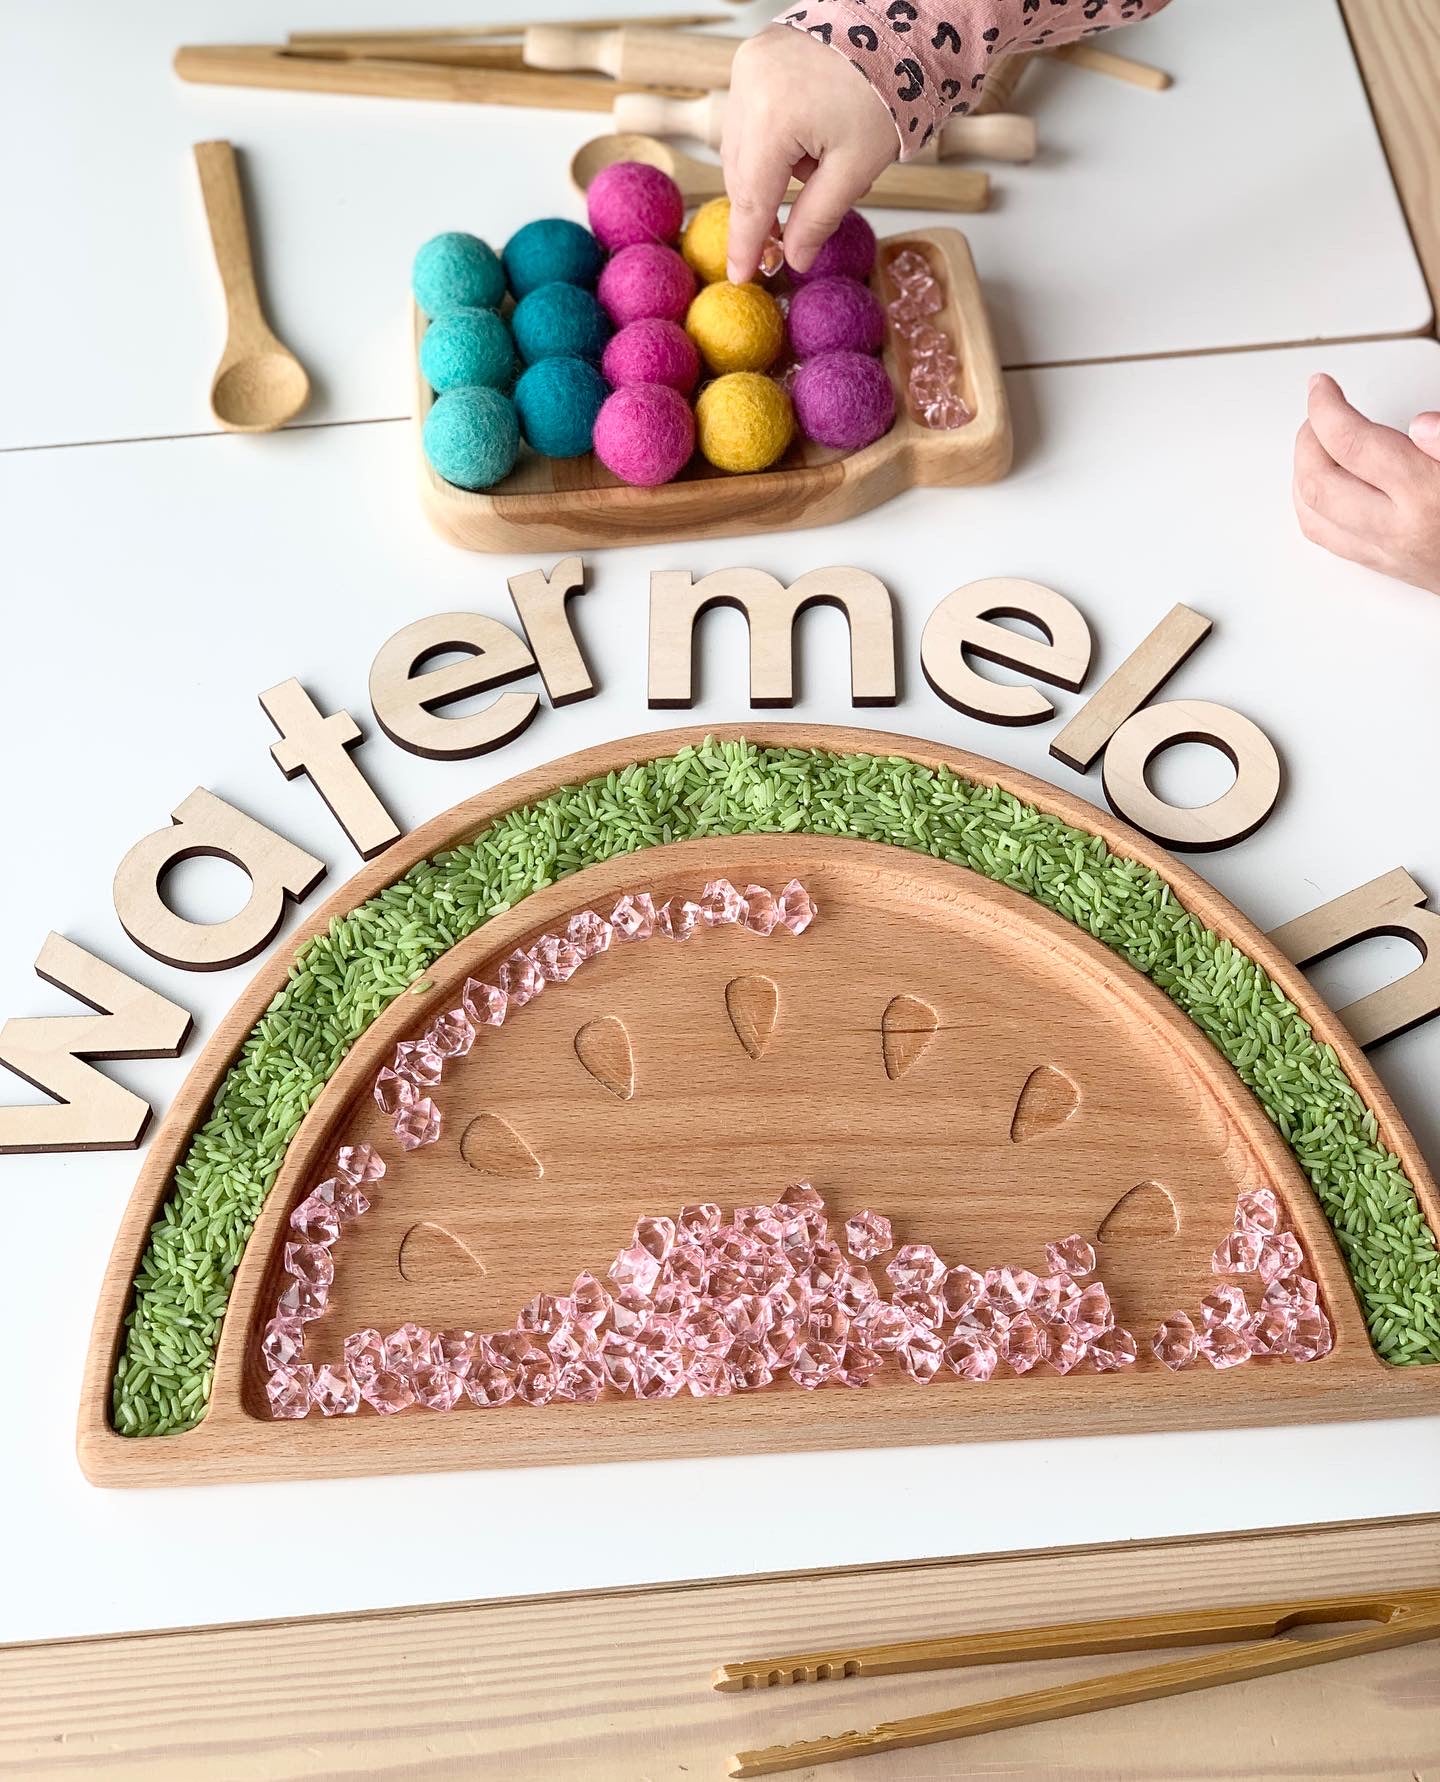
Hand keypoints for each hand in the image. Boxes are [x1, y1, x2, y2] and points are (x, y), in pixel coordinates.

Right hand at [721, 26, 897, 283]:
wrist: (898, 26)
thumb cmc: (886, 91)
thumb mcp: (855, 168)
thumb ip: (817, 218)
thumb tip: (794, 259)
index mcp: (773, 119)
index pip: (752, 200)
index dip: (746, 243)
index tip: (740, 276)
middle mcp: (749, 88)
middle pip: (741, 175)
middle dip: (763, 208)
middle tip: (784, 239)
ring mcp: (748, 67)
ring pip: (742, 147)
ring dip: (771, 172)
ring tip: (819, 168)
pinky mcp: (754, 56)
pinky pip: (749, 116)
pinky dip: (772, 140)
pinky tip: (808, 140)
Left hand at [1293, 373, 1439, 596]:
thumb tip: (1422, 425)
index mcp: (1424, 493)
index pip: (1353, 444)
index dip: (1326, 408)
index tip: (1321, 386)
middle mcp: (1396, 527)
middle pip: (1320, 481)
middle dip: (1308, 437)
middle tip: (1319, 412)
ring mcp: (1383, 550)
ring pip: (1311, 513)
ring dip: (1301, 471)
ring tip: (1315, 441)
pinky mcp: (1380, 564)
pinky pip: (1323, 536)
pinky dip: (1308, 502)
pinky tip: (1317, 481)